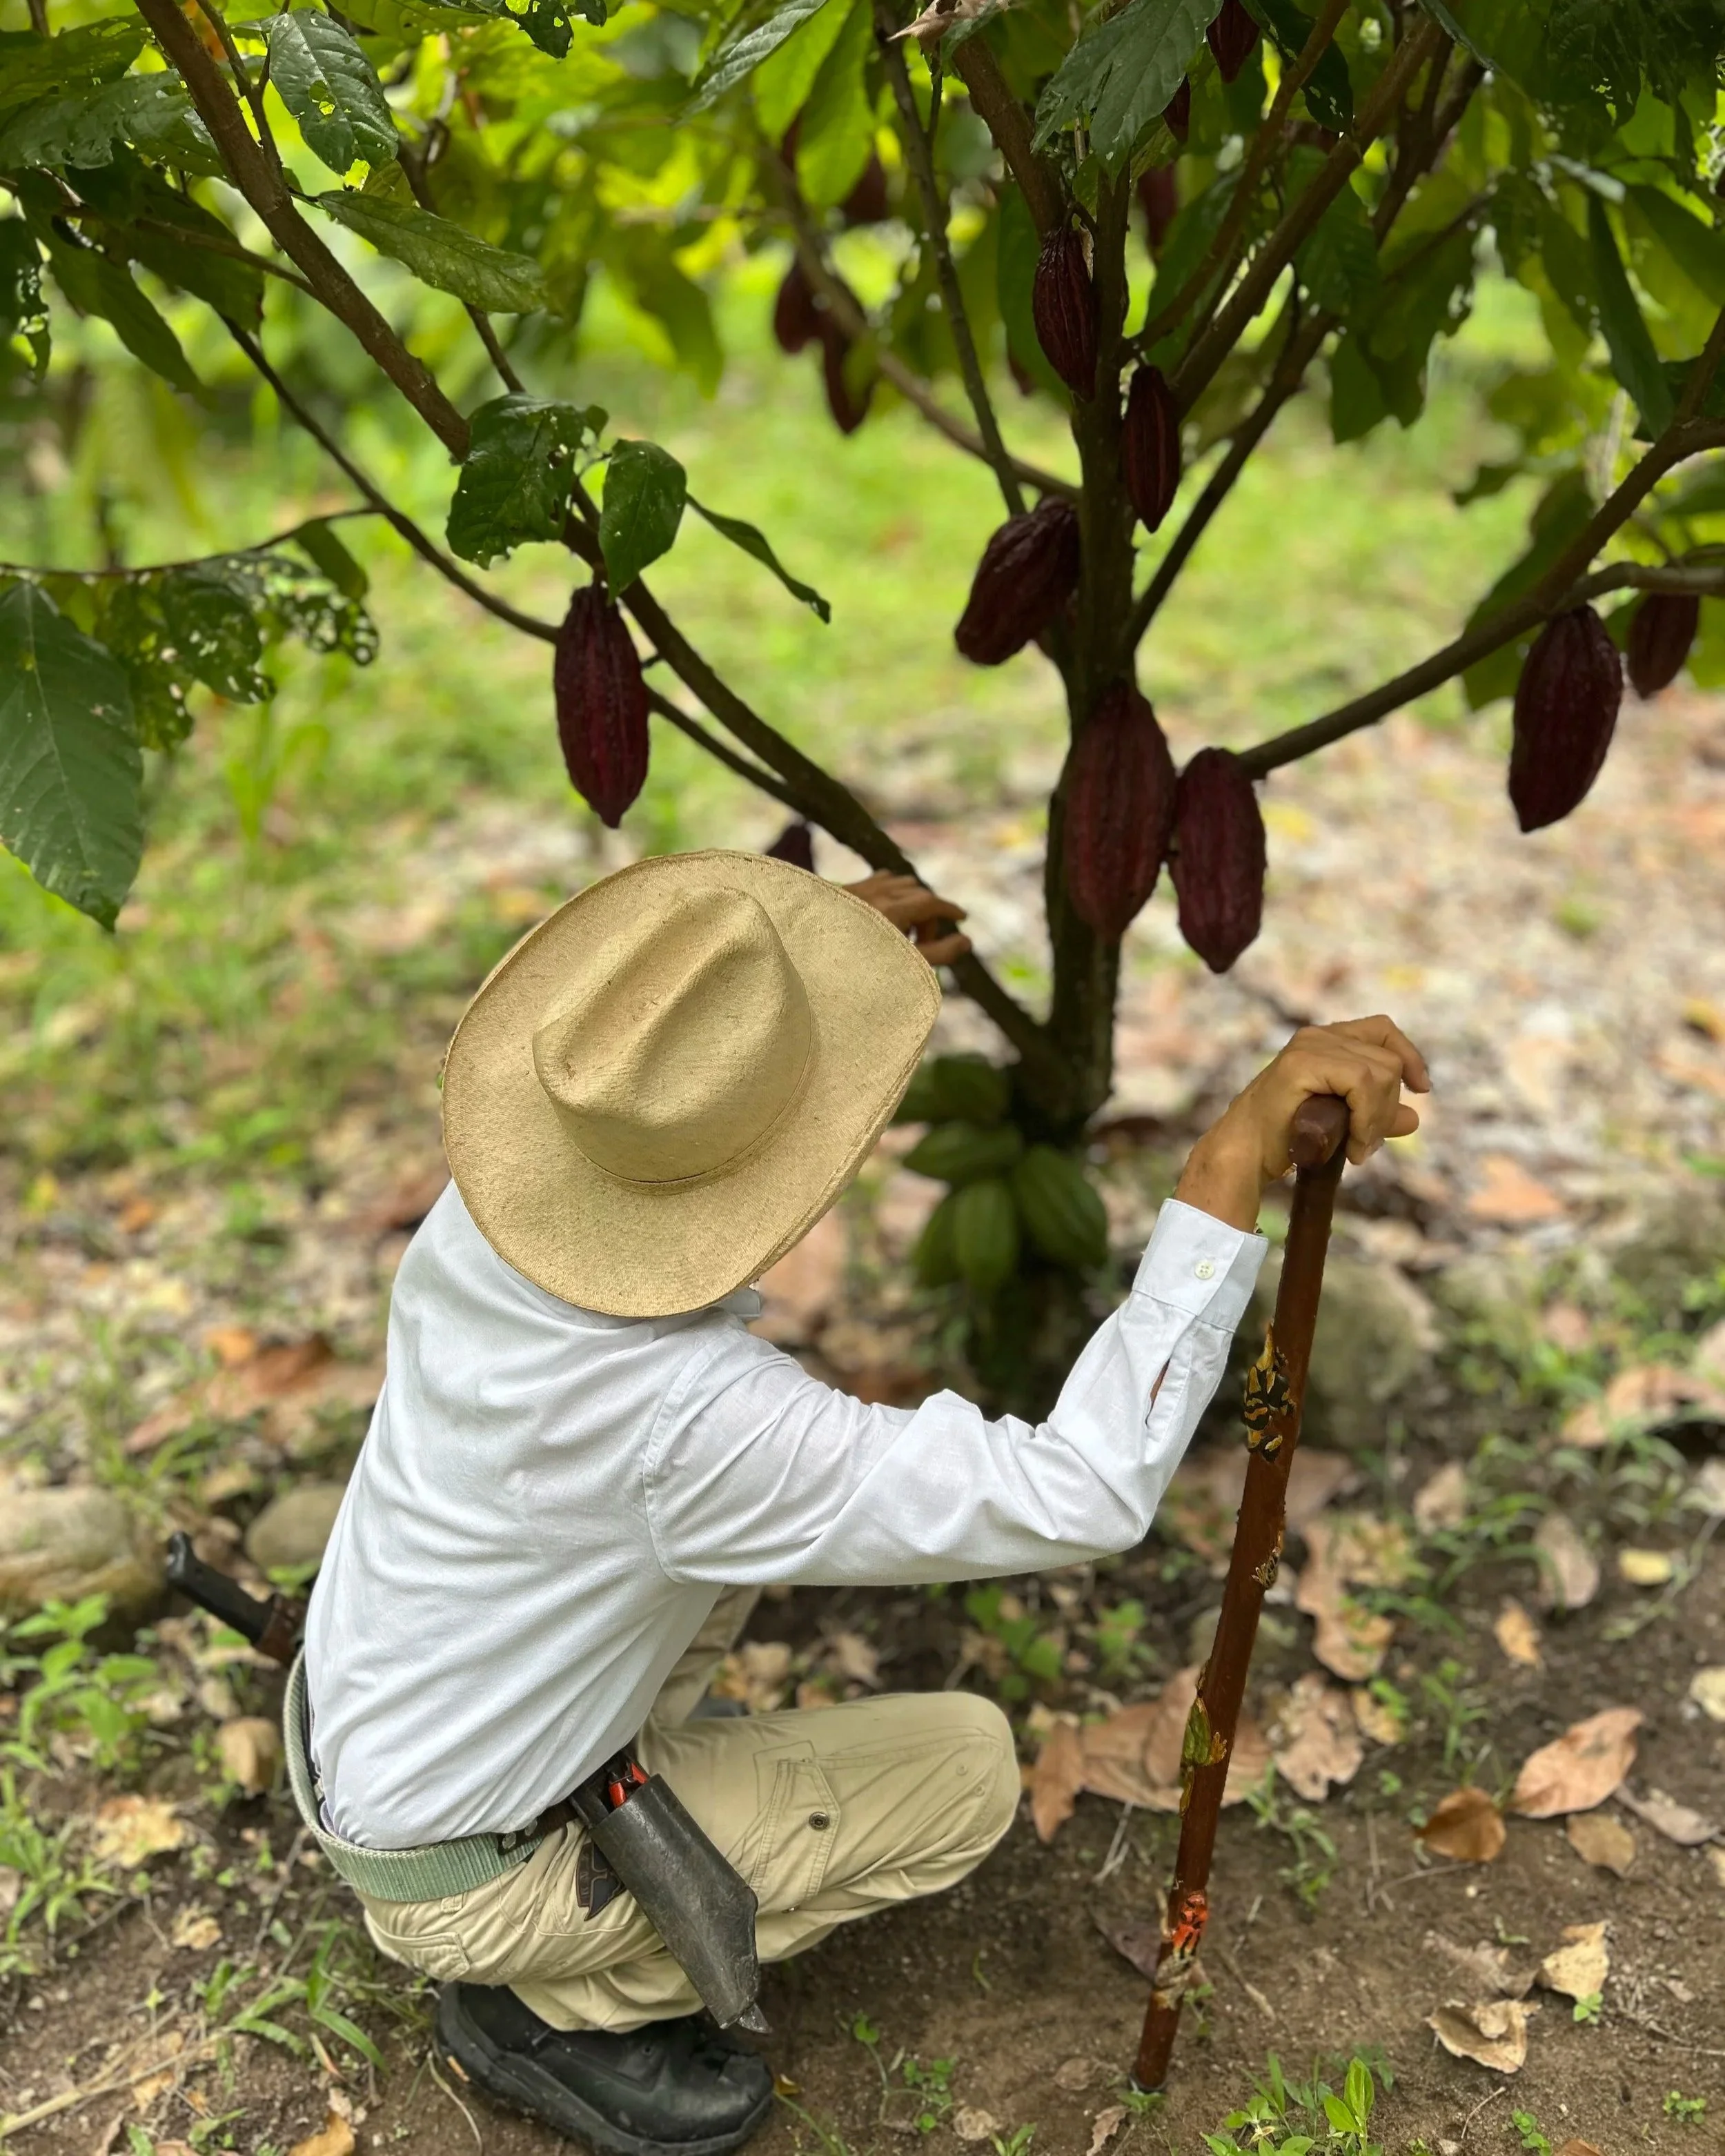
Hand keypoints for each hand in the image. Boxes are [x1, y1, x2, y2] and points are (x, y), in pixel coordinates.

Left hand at [845, 872, 972, 966]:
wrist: (806, 960)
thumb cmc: (858, 968)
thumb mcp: (904, 964)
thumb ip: (939, 953)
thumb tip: (967, 941)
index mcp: (891, 911)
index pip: (931, 902)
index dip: (950, 909)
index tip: (963, 918)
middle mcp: (876, 894)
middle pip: (917, 894)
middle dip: (927, 916)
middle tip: (922, 944)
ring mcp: (859, 889)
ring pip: (898, 884)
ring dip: (909, 902)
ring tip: (902, 932)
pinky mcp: (845, 890)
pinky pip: (878, 880)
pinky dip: (891, 890)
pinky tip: (888, 906)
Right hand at [1175, 1015, 1430, 1232]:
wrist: (1247, 1154)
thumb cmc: (1288, 1138)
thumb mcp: (1344, 1123)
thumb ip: (1376, 1115)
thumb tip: (1414, 1118)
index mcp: (1326, 1040)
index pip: (1383, 1030)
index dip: (1409, 1055)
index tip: (1422, 1089)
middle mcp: (1318, 1035)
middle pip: (1387, 1059)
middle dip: (1388, 1107)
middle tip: (1367, 1144)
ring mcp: (1310, 1046)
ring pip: (1380, 1072)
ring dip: (1377, 1118)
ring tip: (1358, 1149)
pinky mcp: (1303, 1063)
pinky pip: (1362, 1083)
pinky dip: (1367, 1118)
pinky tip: (1353, 1146)